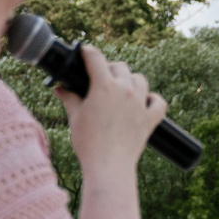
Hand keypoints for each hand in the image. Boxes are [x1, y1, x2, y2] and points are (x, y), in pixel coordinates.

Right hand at [57, 44, 165, 175]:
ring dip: (130, 81)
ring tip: (121, 90)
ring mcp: (140, 103)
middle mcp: (124, 90)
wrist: (108, 166)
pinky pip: (159, 102)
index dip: (87, 52)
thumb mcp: (75, 117)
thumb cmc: (88, 143)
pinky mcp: (150, 119)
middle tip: (100, 78)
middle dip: (109, 69)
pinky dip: (153, 100)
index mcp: (103, 86)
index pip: (95, 57)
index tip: (84, 53)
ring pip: (139, 80)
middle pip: (120, 67)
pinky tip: (145, 102)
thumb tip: (59, 88)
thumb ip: (69, 98)